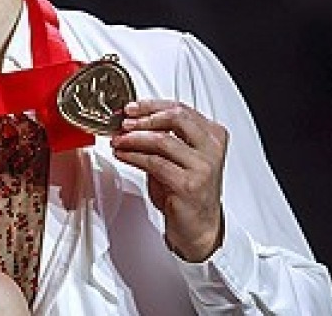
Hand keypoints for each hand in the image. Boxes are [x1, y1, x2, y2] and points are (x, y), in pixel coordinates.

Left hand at [111, 99, 227, 261]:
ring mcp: (202, 167)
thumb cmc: (186, 192)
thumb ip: (163, 137)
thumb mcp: (178, 158)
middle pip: (175, 117)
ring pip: (162, 139)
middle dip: (144, 117)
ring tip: (118, 140)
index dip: (151, 105)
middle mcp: (211, 148)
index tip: (131, 107)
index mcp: (213, 135)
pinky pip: (154, 162)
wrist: (199, 227)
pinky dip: (133, 156)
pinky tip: (123, 155)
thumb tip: (131, 122)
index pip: (180, 108)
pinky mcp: (188, 185)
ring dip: (134, 138)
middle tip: (124, 122)